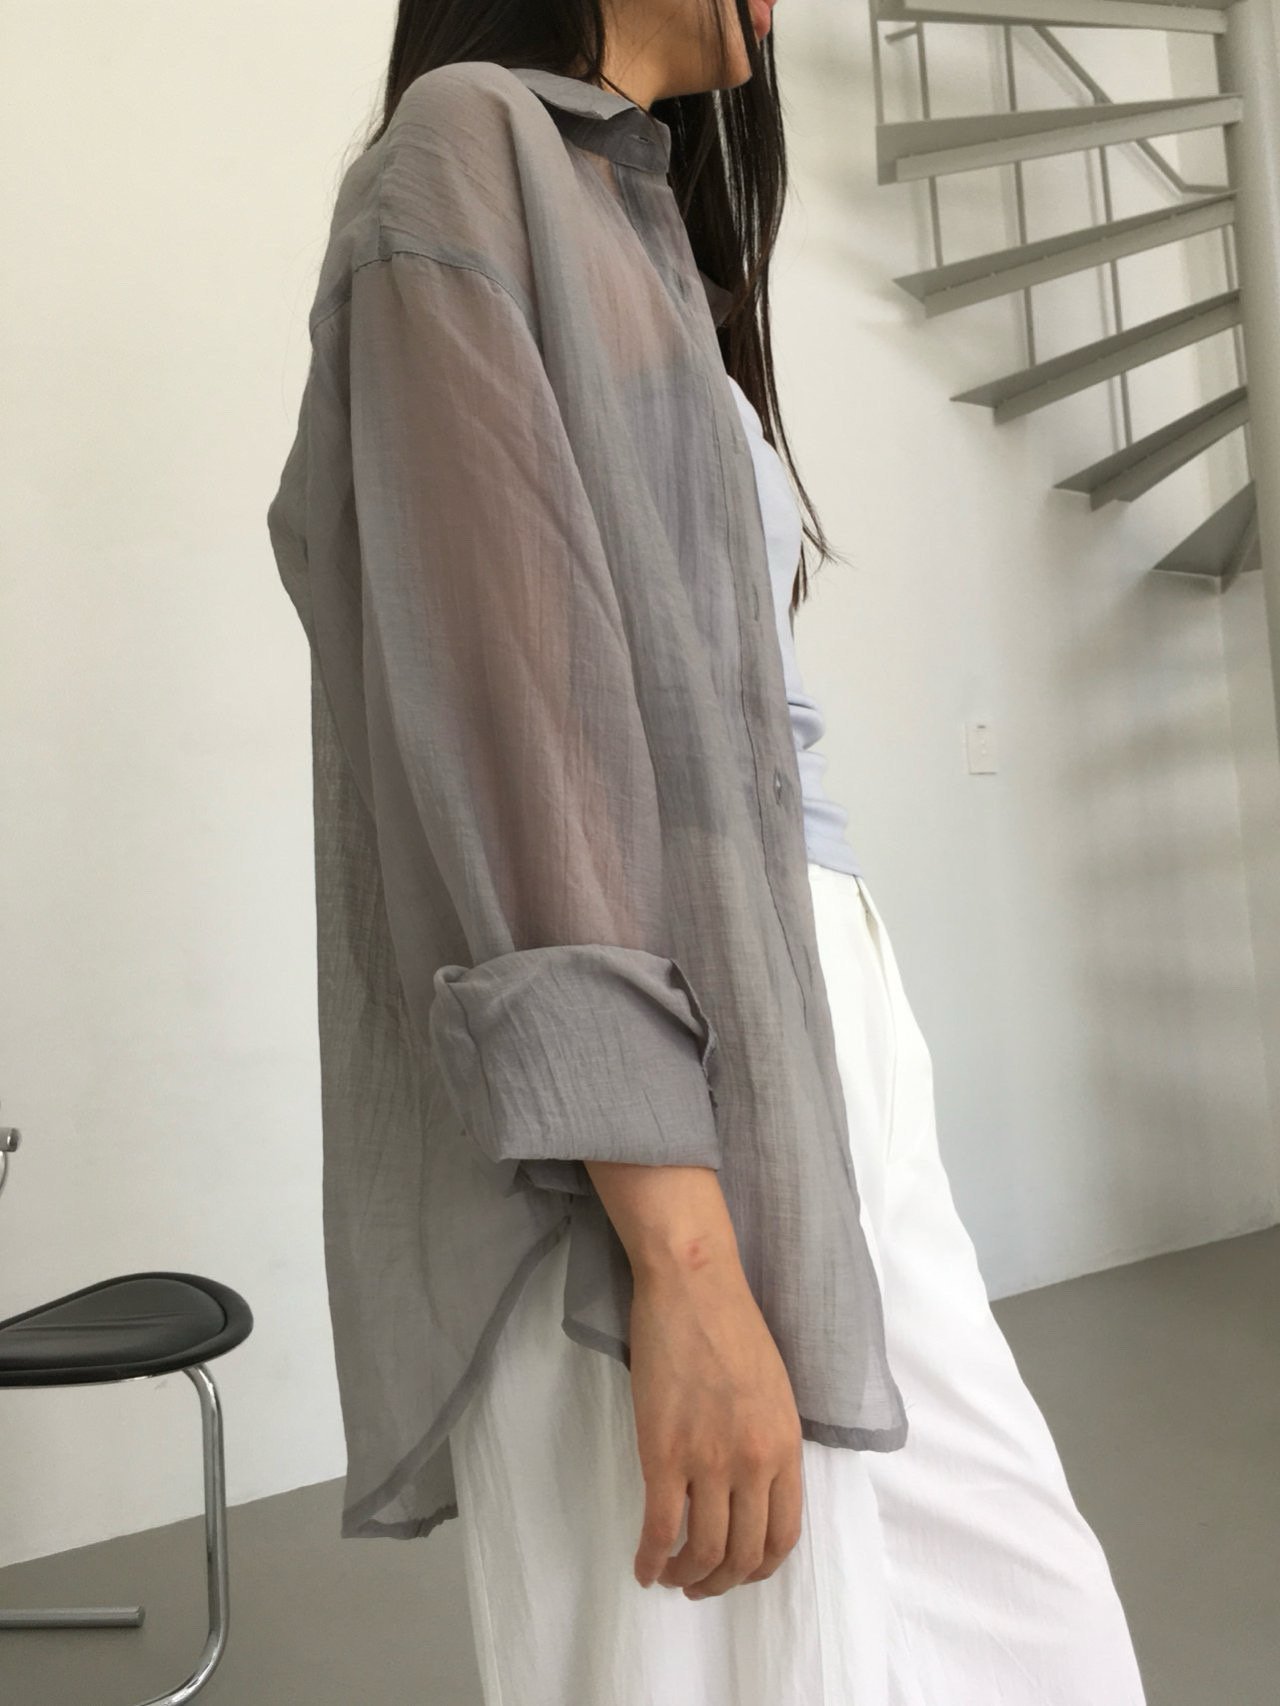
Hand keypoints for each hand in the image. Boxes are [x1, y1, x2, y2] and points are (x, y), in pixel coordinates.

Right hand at [627, 1245, 804, 1597]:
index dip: (759, 1567)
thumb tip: (754, 1487)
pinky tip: (644, 1568)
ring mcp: (709, 1461)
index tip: (739, 1571)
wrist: (694, 1287)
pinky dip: (652, 1559)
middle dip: (721, 1582)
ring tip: (673, 1577)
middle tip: (701, 1584)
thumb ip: (770, 1443)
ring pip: (704, 1551)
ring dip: (688, 1577)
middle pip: (743, 1554)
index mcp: (785, 1447)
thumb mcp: (775, 1392)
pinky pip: (660, 1528)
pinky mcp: (665, 1453)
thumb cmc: (732, 1326)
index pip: (782, 1536)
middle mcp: (754, 1464)